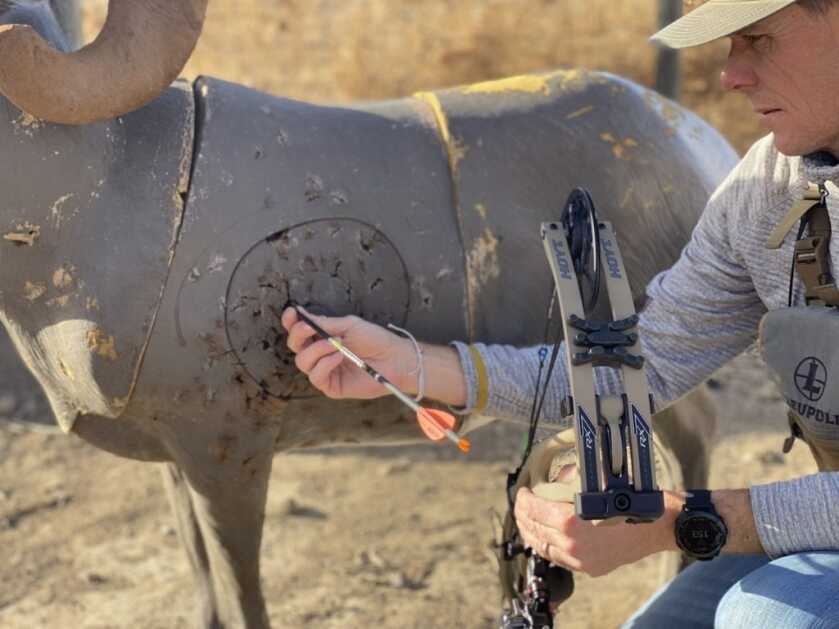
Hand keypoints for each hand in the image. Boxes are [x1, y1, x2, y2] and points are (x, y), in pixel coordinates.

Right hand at [281, 307, 415, 399]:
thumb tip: (301, 313)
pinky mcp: (331, 386)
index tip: (292, 312)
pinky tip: (338, 357)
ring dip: (316, 349)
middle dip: (299, 335)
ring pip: (302, 362)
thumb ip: (325, 323)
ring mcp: (325, 371)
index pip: (299, 332)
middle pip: (295, 347)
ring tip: (336, 343)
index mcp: (322, 338)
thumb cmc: (375, 340)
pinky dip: (325, 364)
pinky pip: (316, 377)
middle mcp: (320, 355)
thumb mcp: (348, 326)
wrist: (395, 359)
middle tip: (310, 328)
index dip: (290, 322)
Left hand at [514, 487, 664, 576]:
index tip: (522, 491)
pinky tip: (543, 535)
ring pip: (542, 547)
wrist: (658, 526)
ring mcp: (580, 560)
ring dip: (530, 531)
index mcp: (572, 521)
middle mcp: (573, 545)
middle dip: (523, 514)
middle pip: (535, 529)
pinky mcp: (588, 568)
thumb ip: (567, 480)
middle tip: (520, 503)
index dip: (523, 499)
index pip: (534, 510)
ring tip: (525, 520)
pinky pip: (558, 558)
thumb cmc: (629, 499)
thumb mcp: (594, 481)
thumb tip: (551, 480)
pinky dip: (546, 545)